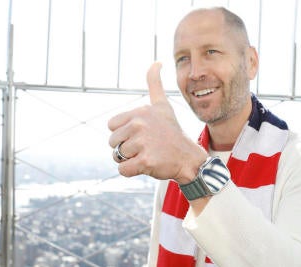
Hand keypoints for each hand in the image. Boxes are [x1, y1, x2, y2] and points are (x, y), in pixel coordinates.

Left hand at [108, 62, 206, 182]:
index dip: (124, 133)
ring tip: (148, 155)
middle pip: (113, 142)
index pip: (112, 126)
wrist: (188, 158)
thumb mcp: (162, 106)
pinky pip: (123, 170)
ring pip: (117, 157)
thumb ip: (155, 83)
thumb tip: (157, 61)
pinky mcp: (145, 162)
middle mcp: (140, 125)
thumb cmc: (172, 133)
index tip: (143, 134)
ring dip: (129, 160)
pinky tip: (147, 166)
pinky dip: (132, 171)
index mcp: (140, 112)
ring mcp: (143, 144)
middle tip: (146, 147)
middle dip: (125, 148)